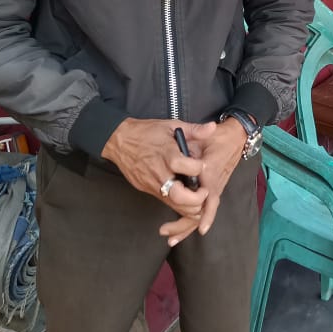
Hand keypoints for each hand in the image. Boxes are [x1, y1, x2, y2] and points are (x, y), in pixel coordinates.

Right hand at [102, 118, 215, 233]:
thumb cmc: (146, 132)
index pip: (187, 168)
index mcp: (167, 154)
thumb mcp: (171, 125)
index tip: (204, 165)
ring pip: (174, 205)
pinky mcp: (147, 190)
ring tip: (199, 197)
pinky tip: (187, 198)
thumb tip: (212, 127)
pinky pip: (166, 202)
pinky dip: (179, 204)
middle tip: (205, 191)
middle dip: (197, 198)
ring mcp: (152, 184)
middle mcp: (159, 172)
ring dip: (190, 206)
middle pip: (180, 196)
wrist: (120, 141)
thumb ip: (194, 129)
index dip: (200, 168)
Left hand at [159, 118, 246, 246]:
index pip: (209, 194)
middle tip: (166, 231)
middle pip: (202, 212)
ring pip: (200, 215)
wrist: (235, 139)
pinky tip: (178, 232)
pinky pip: (200, 211)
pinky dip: (190, 222)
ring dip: (185, 227)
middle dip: (185, 224)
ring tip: (170, 238)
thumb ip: (195, 140)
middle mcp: (213, 186)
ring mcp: (212, 191)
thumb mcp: (206, 136)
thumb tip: (183, 152)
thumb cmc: (218, 138)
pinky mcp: (209, 192)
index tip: (199, 225)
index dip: (203, 209)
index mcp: (211, 173)